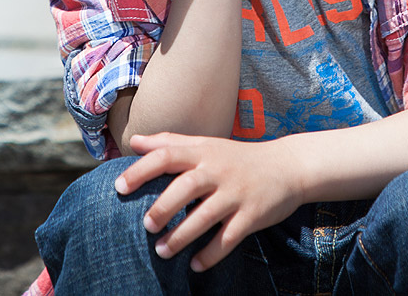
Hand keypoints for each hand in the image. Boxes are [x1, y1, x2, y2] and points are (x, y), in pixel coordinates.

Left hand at [114, 132, 304, 271]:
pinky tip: (194, 265)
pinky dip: (210, 254)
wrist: (288, 166)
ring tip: (161, 252)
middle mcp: (218, 171)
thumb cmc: (237, 157)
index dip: (141, 170)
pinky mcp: (252, 215)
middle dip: (162, 208)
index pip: (167, 155)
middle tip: (146, 225)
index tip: (119, 187)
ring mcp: (236, 194)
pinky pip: (228, 239)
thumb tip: (134, 142)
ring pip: (205, 217)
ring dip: (181, 237)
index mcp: (202, 152)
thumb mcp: (206, 144)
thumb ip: (170, 142)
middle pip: (185, 187)